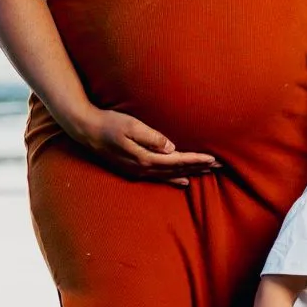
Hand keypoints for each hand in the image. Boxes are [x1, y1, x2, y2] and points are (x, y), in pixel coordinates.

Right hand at [68, 106, 219, 183]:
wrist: (86, 131)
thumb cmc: (109, 123)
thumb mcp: (130, 125)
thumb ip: (151, 137)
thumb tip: (171, 147)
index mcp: (144, 158)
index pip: (177, 161)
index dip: (196, 160)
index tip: (214, 159)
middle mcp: (143, 169)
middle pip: (178, 171)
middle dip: (199, 168)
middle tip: (220, 167)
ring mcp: (138, 172)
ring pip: (170, 176)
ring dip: (190, 174)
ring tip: (208, 173)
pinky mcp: (134, 170)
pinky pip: (160, 178)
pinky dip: (174, 180)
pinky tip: (183, 182)